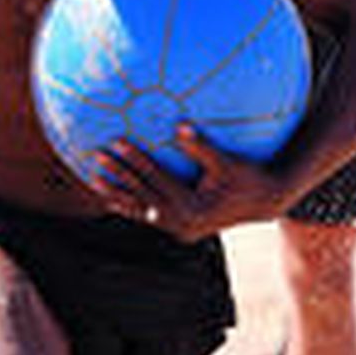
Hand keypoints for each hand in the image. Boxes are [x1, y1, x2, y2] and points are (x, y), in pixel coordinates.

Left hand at [91, 125, 282, 242]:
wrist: (262, 204)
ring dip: (117, 194)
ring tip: (93, 179)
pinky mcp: (177, 227)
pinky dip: (130, 204)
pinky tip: (112, 195)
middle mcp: (182, 223)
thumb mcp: (228, 162)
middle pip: (143, 195)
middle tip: (97, 156)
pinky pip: (147, 214)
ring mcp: (178, 228)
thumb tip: (179, 126)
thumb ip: (202, 147)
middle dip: (119, 175)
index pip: (157, 180)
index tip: (117, 141)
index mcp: (193, 208)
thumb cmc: (248, 176)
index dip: (136, 160)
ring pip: (140, 209)